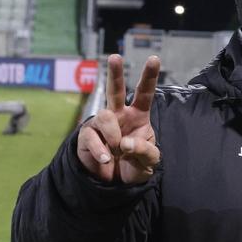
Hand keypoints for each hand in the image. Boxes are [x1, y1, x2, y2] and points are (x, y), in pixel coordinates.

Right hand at [77, 54, 160, 183]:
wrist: (115, 183)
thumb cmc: (135, 165)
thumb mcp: (149, 161)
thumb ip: (143, 150)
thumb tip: (125, 142)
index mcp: (138, 116)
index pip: (144, 93)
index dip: (149, 76)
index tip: (154, 59)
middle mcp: (120, 115)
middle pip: (115, 90)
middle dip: (115, 73)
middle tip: (115, 57)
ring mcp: (102, 124)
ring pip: (104, 116)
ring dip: (113, 135)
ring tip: (117, 151)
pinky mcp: (87, 135)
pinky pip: (91, 137)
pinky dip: (100, 150)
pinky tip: (106, 159)